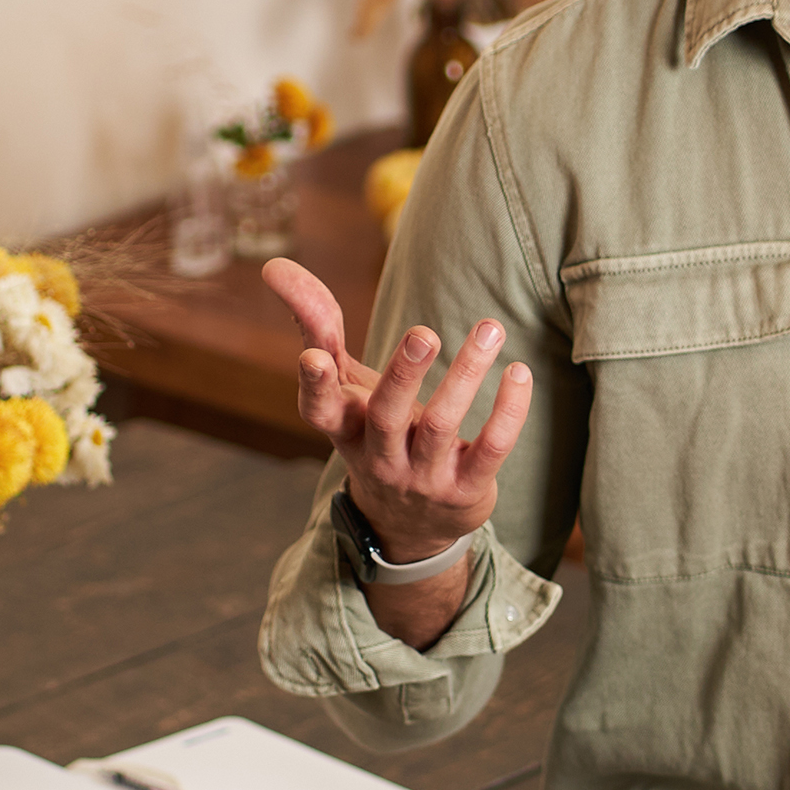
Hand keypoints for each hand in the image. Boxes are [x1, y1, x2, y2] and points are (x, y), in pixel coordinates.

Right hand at [264, 258, 530, 561]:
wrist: (409, 524)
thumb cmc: (374, 429)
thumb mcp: (344, 383)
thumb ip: (314, 323)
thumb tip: (271, 266)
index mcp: (345, 427)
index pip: (319, 410)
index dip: (314, 386)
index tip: (312, 358)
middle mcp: (380, 456)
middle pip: (388, 416)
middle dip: (404, 374)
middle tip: (424, 332)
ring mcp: (423, 478)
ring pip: (442, 426)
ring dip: (466, 374)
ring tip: (489, 327)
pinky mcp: (466, 490)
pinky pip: (490, 449)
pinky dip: (507, 411)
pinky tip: (518, 373)